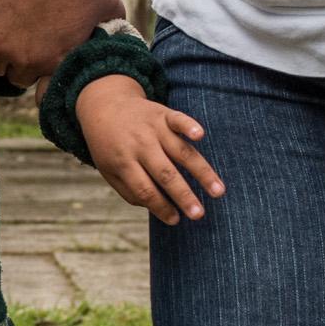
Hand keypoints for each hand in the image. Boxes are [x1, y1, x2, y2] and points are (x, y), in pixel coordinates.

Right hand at [0, 0, 126, 84]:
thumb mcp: (109, 5)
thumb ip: (110, 31)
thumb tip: (113, 40)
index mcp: (60, 61)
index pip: (50, 83)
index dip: (47, 68)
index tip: (47, 52)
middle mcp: (29, 61)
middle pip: (20, 78)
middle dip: (23, 64)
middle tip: (26, 42)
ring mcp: (2, 48)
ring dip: (2, 55)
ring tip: (9, 34)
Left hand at [76, 75, 223, 222]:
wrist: (105, 105)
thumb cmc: (109, 146)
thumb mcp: (109, 170)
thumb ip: (130, 191)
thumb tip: (158, 208)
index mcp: (123, 162)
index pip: (145, 190)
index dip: (161, 207)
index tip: (176, 220)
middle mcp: (139, 145)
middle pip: (165, 174)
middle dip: (183, 196)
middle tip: (199, 215)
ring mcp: (153, 128)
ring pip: (181, 151)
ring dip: (201, 172)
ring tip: (218, 191)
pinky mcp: (163, 114)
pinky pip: (178, 119)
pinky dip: (189, 126)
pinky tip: (200, 135)